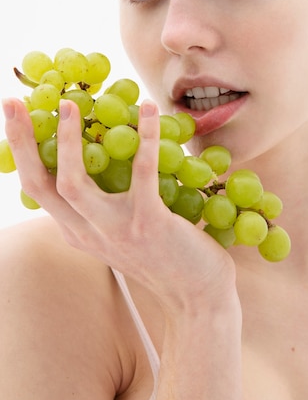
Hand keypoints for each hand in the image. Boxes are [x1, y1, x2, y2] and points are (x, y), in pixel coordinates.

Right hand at [3, 98, 237, 312]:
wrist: (197, 297)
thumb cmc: (163, 258)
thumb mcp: (120, 237)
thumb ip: (102, 210)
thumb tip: (101, 163)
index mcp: (78, 232)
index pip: (38, 190)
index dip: (23, 153)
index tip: (16, 118)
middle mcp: (87, 233)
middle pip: (39, 186)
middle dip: (22, 142)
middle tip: (12, 103)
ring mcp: (115, 230)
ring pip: (73, 183)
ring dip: (69, 140)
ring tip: (70, 105)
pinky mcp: (148, 222)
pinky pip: (141, 172)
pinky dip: (144, 137)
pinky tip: (148, 109)